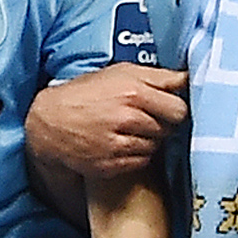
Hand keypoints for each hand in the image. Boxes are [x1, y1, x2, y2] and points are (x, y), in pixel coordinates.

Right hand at [26, 63, 183, 182]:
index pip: (179, 109)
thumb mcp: (119, 72)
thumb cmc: (87, 93)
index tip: (169, 108)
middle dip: (162, 124)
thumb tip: (188, 78)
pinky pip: (142, 162)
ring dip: (149, 140)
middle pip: (169, 129)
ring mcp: (120, 145)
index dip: (175, 108)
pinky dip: (137, 155)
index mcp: (133, 92)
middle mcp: (128, 119)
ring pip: (156, 146)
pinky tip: (123, 143)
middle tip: (148, 118)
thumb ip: (157, 76)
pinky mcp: (112, 165)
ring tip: (130, 130)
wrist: (49, 123)